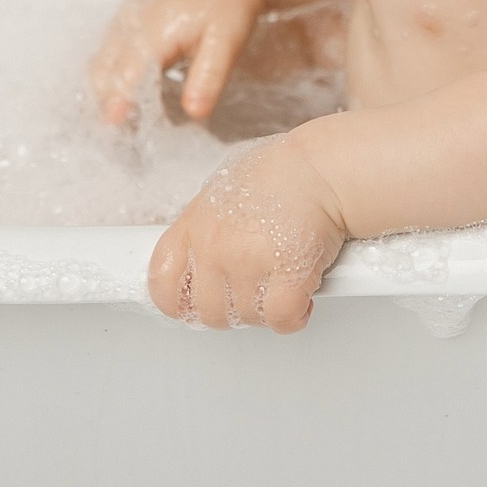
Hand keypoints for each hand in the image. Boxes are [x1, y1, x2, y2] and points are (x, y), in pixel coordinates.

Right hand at [88, 0, 268, 123]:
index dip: (119, 101)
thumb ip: (209, 77)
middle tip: (115, 134)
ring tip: (116, 120)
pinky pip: (107, 51)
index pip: (128, 73)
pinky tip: (118, 96)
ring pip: (101, 61)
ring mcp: (127, 18)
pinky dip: (106, 76)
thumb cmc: (230, 8)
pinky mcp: (129, 19)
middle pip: (105, 69)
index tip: (113, 127)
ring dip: (102, 90)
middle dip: (105, 101)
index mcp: (155, 29)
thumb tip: (194, 113)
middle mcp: (133, 22)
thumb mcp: (228, 43)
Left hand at [148, 135, 347, 332]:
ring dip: (266, 310)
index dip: (178, 301)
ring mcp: (249, 262)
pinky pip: (281, 318)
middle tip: (251, 295)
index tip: (193, 303)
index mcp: (195, 224)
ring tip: (280, 284)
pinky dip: (294, 316)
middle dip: (232, 311)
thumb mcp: (224, 192)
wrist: (324, 168)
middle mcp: (215, 246)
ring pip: (247, 317)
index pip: (162, 282)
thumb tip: (201, 257)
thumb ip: (207, 229)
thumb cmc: (282, 173)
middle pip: (206, 312)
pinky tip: (302, 297)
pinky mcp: (287, 275)